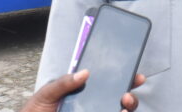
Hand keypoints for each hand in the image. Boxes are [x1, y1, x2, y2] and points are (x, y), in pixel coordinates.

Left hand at [20, 70, 144, 111]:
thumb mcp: (46, 94)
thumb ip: (64, 83)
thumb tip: (84, 72)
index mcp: (84, 92)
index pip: (107, 83)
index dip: (123, 77)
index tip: (135, 74)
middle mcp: (92, 106)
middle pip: (119, 100)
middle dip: (130, 97)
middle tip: (126, 94)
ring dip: (127, 110)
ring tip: (122, 107)